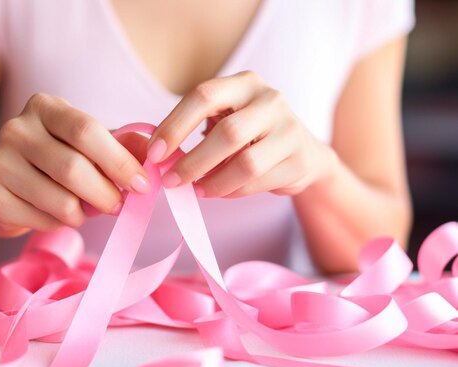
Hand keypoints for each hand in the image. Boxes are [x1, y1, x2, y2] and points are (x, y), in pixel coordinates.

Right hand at [0, 94, 150, 236]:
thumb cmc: (54, 158)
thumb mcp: (88, 144)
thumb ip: (123, 145)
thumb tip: (158, 155)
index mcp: (45, 107)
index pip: (86, 131)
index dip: (119, 161)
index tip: (144, 184)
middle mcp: (16, 130)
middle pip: (73, 169)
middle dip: (107, 194)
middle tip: (121, 205)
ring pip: (61, 201)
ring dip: (85, 213)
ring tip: (88, 208)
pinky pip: (43, 221)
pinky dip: (61, 224)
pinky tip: (57, 213)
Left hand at [148, 71, 337, 197]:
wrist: (303, 152)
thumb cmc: (251, 134)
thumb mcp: (226, 118)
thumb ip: (195, 128)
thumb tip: (158, 156)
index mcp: (244, 83)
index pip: (203, 96)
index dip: (174, 126)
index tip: (154, 154)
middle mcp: (270, 100)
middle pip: (227, 134)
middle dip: (192, 162)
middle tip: (170, 181)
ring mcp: (289, 129)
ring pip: (245, 163)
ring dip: (213, 182)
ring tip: (196, 190)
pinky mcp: (299, 160)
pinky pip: (257, 182)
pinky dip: (231, 191)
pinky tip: (218, 191)